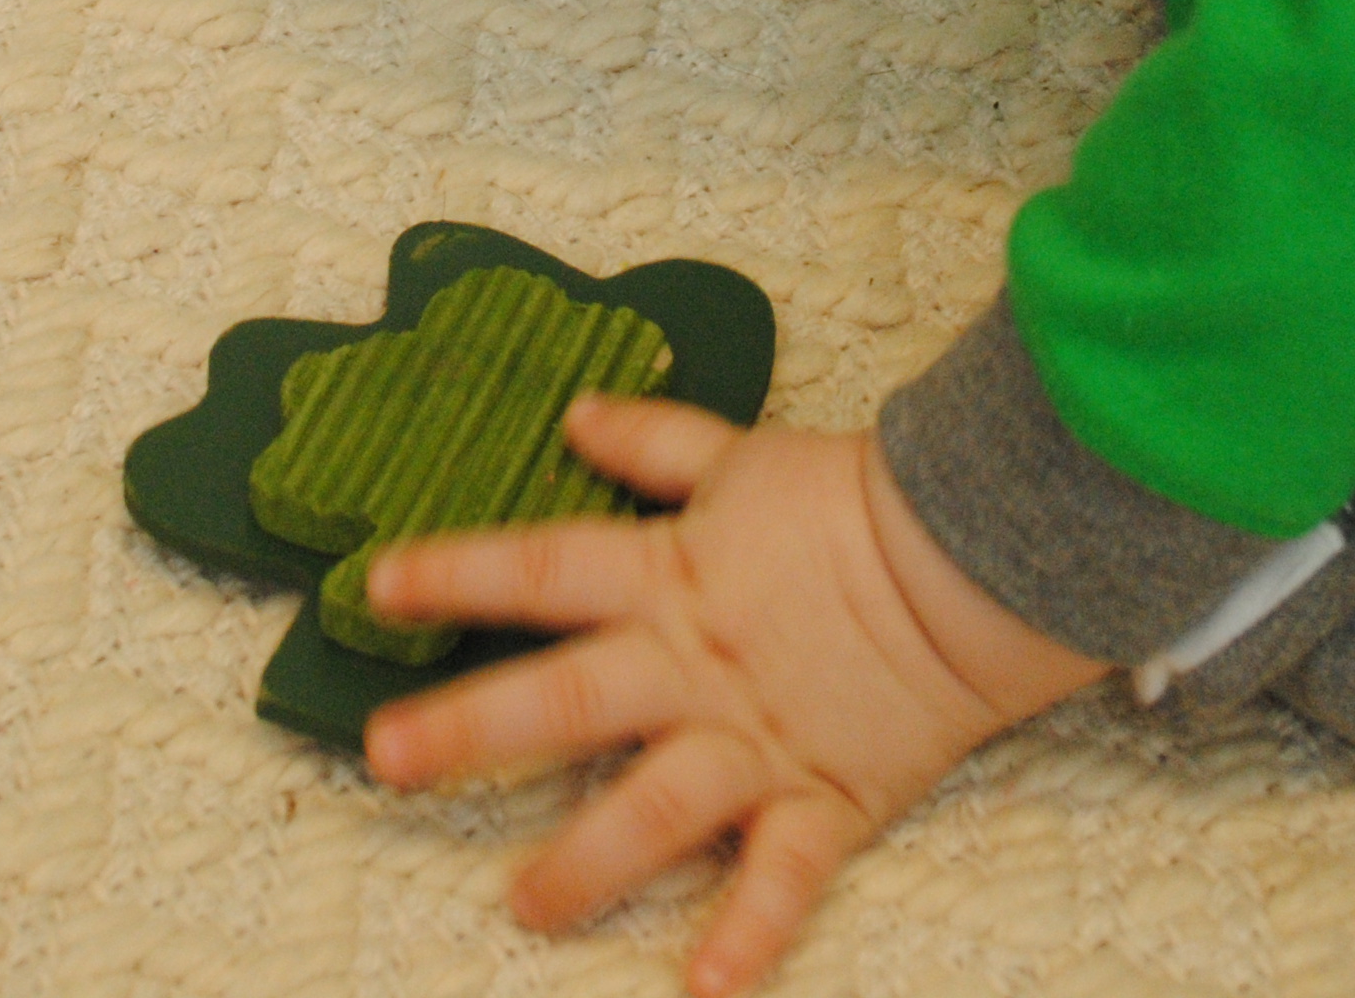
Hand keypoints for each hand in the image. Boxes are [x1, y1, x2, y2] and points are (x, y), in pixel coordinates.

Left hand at [363, 402, 1107, 995]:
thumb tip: (577, 413)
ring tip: (522, 909)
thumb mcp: (744, 458)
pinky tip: (703, 987)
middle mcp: (695, 667)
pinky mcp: (822, 798)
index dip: (458, 573)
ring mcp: (755, 741)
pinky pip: (781, 878)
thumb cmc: (859, 504)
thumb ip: (656, 443)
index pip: (544, 569)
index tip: (376, 585)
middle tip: (386, 756)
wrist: (978, 557)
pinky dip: (749, 936)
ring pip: (653, 808)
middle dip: (472, 728)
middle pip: (567, 697)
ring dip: (583, 863)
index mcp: (671, 578)